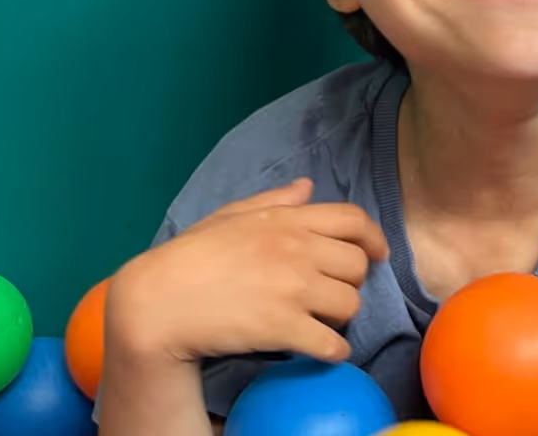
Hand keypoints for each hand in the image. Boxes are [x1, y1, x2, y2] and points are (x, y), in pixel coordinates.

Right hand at [106, 179, 388, 365]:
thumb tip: (307, 186)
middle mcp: (298, 250)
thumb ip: (274, 200)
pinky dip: (334, 351)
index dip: (373, 237)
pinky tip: (323, 352)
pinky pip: (332, 343)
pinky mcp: (284, 328)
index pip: (352, 219)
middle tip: (335, 293)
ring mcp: (293, 289)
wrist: (159, 301)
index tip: (379, 254)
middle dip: (352, 281)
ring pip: (351, 304)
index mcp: (287, 220)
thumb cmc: (191, 256)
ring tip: (324, 322)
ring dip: (343, 317)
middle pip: (357, 265)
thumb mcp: (232, 216)